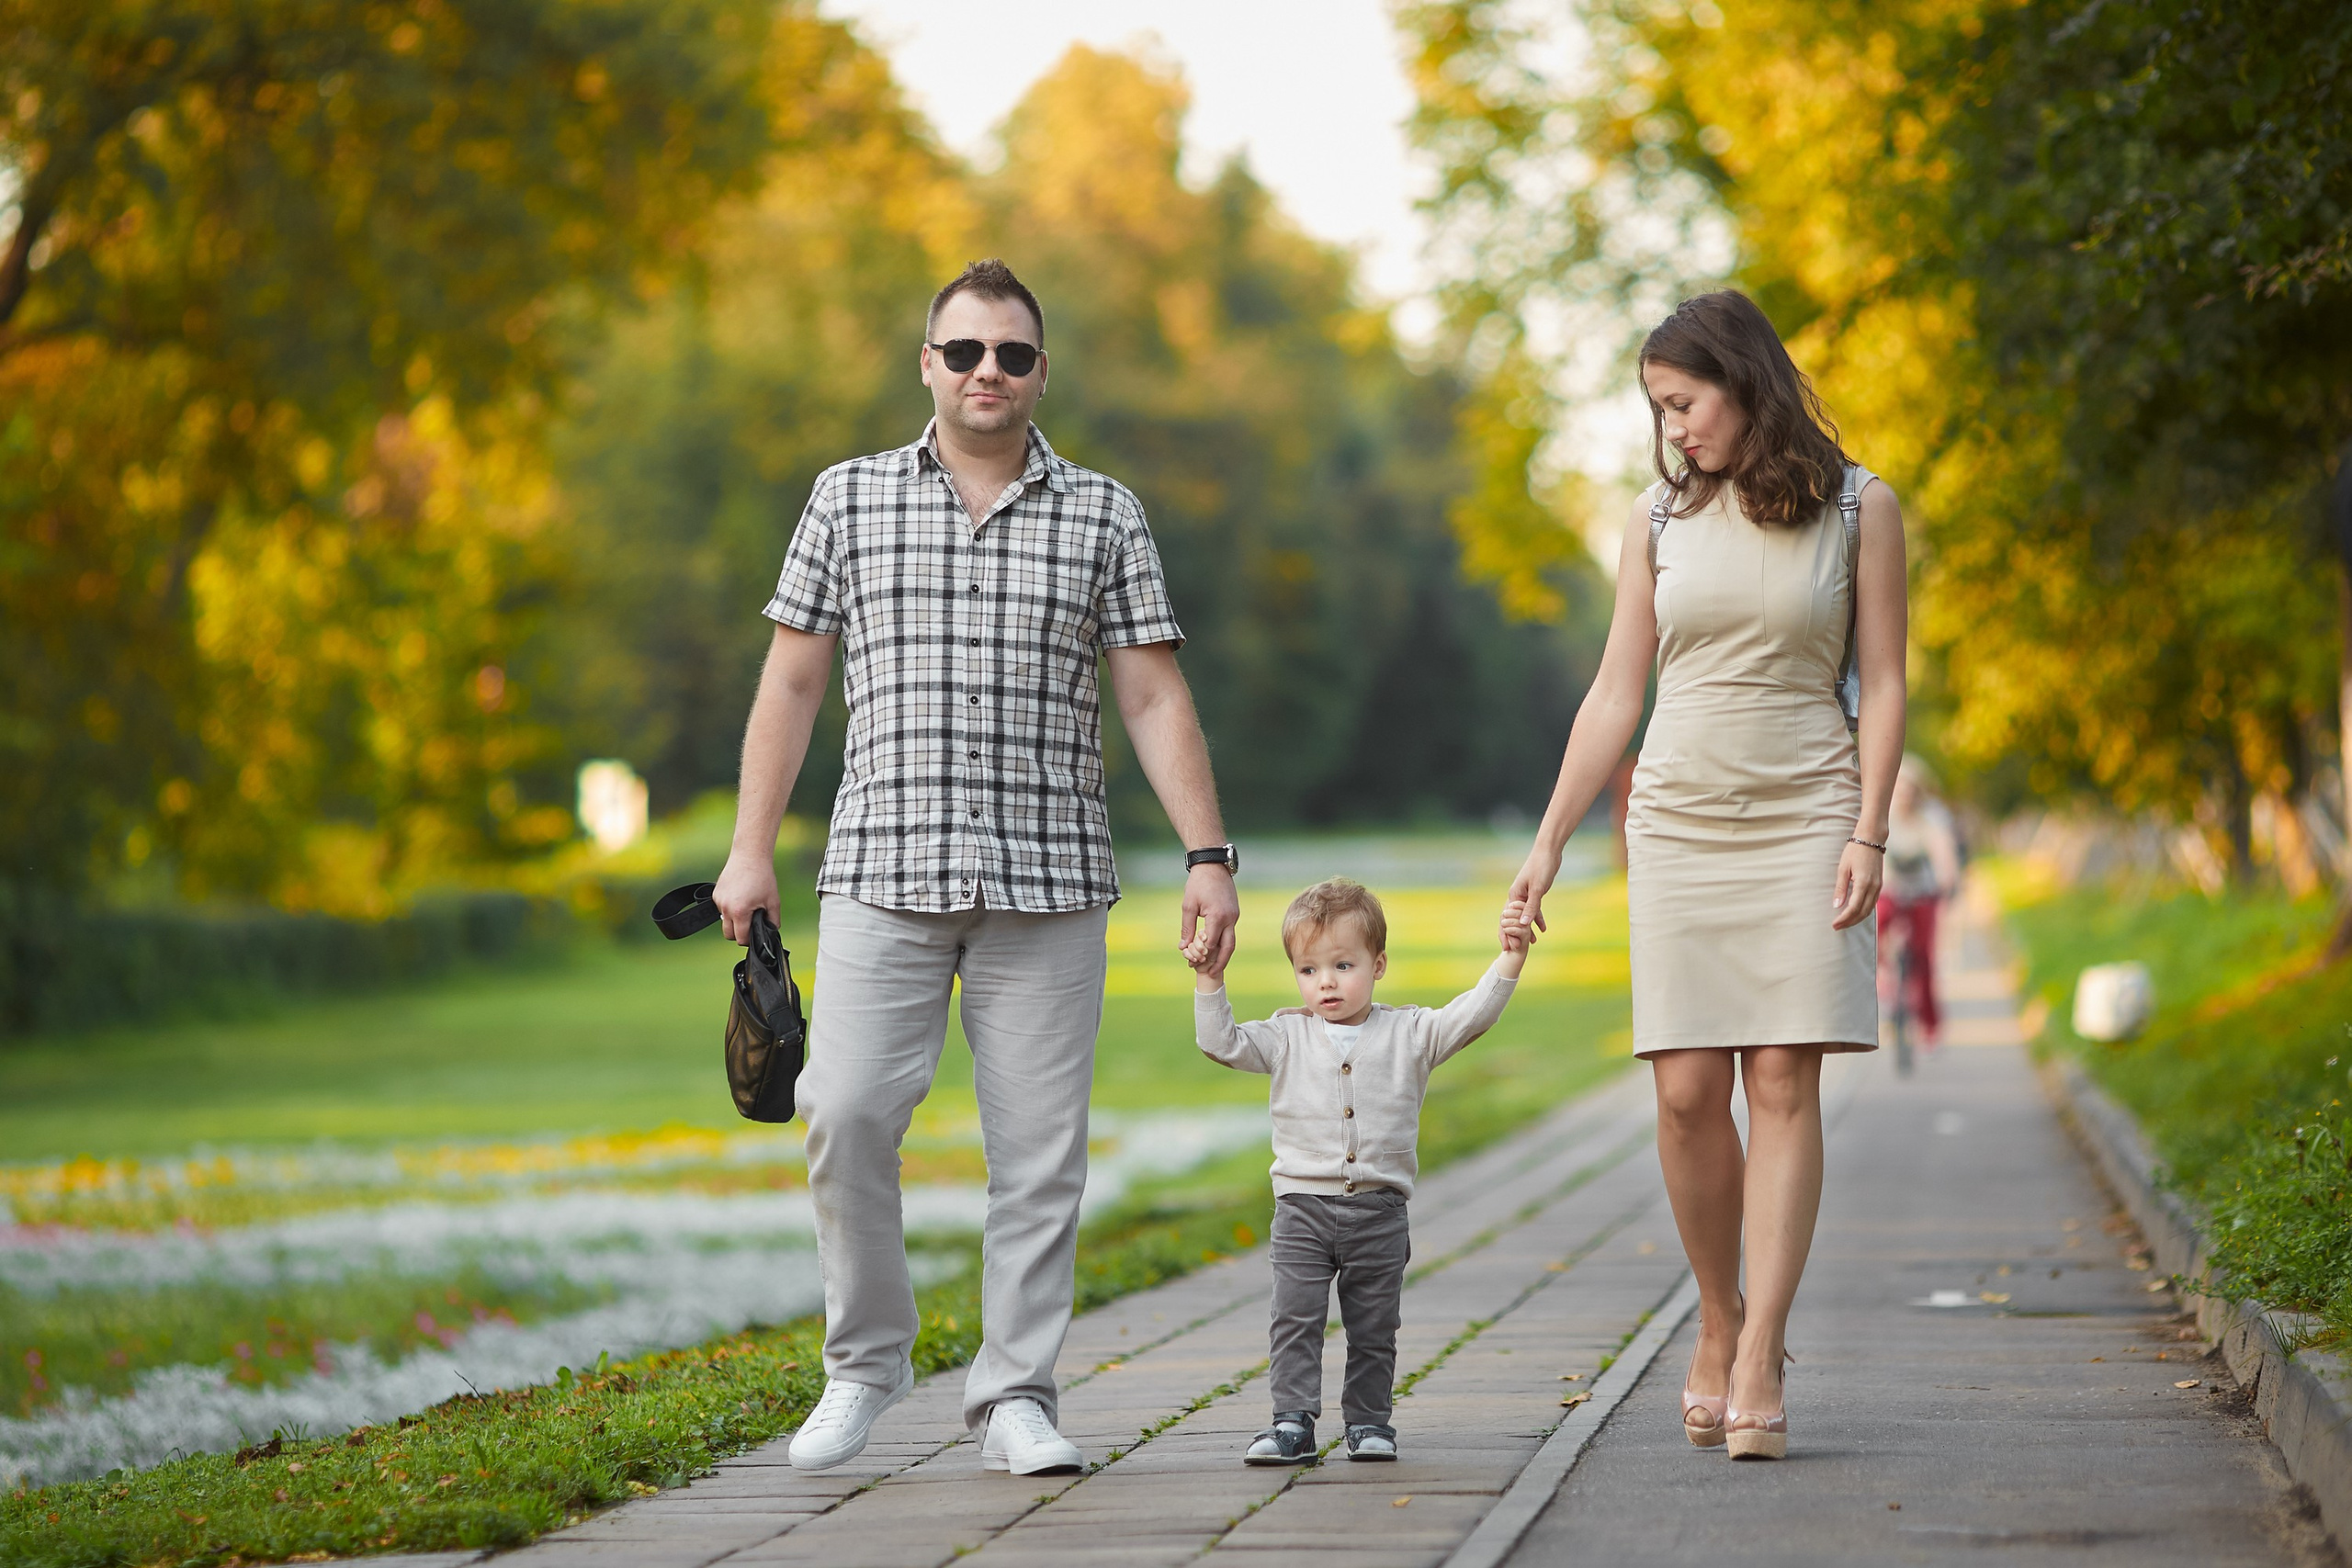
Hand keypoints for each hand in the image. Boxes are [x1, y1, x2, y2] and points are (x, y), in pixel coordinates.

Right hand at [713, 848, 779, 946]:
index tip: (756, 933)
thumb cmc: (763, 878)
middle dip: (740, 933)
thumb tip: (770, 933)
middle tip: (751, 923)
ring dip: (735, 920)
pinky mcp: (715, 895)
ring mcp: (718, 901)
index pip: (740, 938)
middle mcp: (726, 908)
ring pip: (725, 922)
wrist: (750, 857)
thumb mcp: (774, 902)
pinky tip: (740, 897)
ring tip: (747, 907)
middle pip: (729, 934)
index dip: (750, 939)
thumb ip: (773, 922)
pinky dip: (730, 909)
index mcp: (740, 912)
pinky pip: (722, 910)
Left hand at [1179, 863, 1239, 977]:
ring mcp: (1234, 916)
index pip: (1211, 943)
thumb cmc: (1198, 883)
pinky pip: (1230, 932)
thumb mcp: (1188, 905)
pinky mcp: (1234, 913)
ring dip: (1223, 955)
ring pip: (1231, 941)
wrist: (1213, 865)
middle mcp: (1230, 918)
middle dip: (1219, 963)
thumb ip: (1187, 928)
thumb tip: (1183, 947)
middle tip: (1210, 974)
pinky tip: (1214, 949)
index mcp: (1217, 916)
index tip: (1191, 962)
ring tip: (1213, 966)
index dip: (1201, 954)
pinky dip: (1223, 943)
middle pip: (1228, 948)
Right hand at [1507, 847, 1561, 939]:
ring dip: (1527, 929)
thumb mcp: (1538, 889)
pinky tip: (1542, 929)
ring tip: (1532, 943)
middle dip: (1514, 934)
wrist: (1548, 852)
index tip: (1507, 947)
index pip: (1507, 919)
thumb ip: (1531, 907)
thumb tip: (1523, 925)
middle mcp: (1517, 896)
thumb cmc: (1541, 867)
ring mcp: (1526, 895)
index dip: (1506, 933)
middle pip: (1513, 919)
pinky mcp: (1535, 893)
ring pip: (1524, 916)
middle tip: (1515, 950)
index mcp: (1514, 895)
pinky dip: (1537, 919)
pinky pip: (1534, 909)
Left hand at [1832, 841, 1882, 929]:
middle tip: (1836, 927)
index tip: (1834, 925)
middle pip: (1862, 913)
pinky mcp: (1879, 885)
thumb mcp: (1843, 868)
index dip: (1844, 919)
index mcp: (1864, 884)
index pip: (1853, 908)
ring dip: (1856, 919)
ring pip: (1869, 910)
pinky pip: (1872, 903)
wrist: (1871, 839)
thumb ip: (1840, 888)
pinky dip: (1863, 911)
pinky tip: (1854, 913)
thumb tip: (1836, 905)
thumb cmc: (1854, 851)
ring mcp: (1878, 887)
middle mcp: (1874, 888)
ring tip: (1844, 923)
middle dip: (1849, 922)